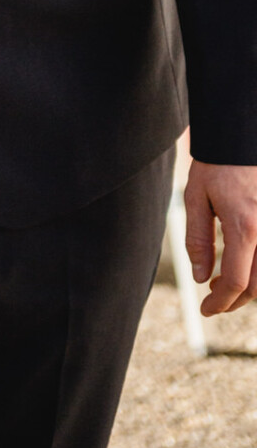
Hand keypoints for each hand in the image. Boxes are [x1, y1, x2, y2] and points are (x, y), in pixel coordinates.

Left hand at [184, 159, 256, 313]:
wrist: (240, 138)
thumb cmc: (216, 165)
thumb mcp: (196, 198)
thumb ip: (198, 240)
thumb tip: (201, 278)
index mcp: (244, 228)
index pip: (237, 283)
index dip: (220, 302)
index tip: (205, 309)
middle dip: (235, 300)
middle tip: (214, 298)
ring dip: (250, 288)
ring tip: (227, 282)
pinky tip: (244, 264)